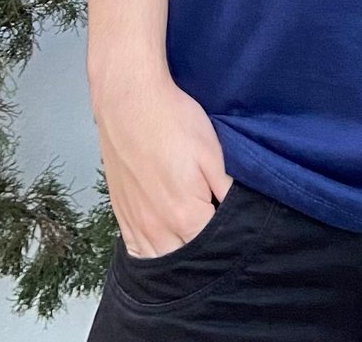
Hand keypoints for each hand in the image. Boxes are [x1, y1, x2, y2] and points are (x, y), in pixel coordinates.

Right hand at [91, 64, 231, 256]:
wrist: (130, 101)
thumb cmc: (173, 121)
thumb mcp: (213, 152)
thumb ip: (227, 190)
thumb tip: (240, 213)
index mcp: (186, 215)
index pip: (213, 247)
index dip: (228, 238)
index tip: (236, 227)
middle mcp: (157, 229)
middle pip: (186, 259)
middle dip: (203, 252)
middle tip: (216, 230)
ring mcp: (136, 224)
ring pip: (159, 261)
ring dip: (177, 255)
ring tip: (192, 237)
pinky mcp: (121, 214)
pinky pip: (136, 251)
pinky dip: (151, 254)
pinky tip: (164, 243)